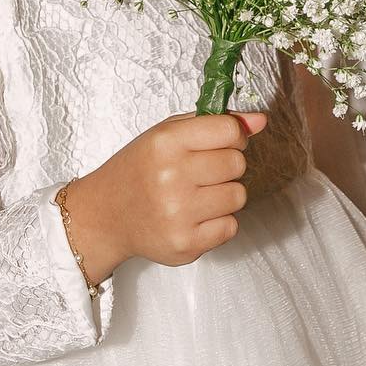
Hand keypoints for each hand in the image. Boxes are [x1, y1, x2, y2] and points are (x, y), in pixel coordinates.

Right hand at [62, 111, 267, 276]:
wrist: (106, 216)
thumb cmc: (140, 170)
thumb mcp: (166, 135)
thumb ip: (214, 124)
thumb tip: (260, 121)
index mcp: (166, 143)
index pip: (230, 130)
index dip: (233, 136)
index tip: (222, 143)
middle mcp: (171, 177)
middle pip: (237, 163)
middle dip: (227, 166)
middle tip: (202, 173)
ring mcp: (178, 214)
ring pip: (239, 196)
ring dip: (224, 194)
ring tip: (198, 195)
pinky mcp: (185, 244)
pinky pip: (231, 227)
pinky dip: (218, 222)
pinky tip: (194, 217)